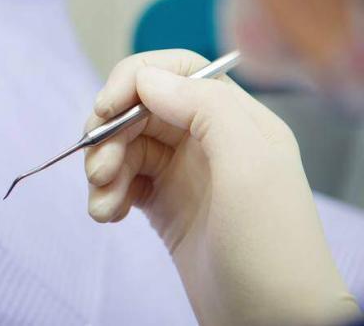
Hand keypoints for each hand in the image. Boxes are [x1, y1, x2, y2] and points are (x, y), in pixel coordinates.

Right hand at [85, 49, 359, 325]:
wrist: (272, 325)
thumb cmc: (270, 246)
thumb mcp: (249, 165)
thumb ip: (203, 108)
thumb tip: (145, 76)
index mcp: (235, 119)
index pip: (175, 71)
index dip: (133, 79)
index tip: (105, 110)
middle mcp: (208, 139)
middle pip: (140, 108)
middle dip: (110, 134)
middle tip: (99, 171)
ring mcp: (184, 173)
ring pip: (124, 146)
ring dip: (102, 169)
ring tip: (103, 206)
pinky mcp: (164, 206)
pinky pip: (122, 181)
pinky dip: (105, 194)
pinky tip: (107, 217)